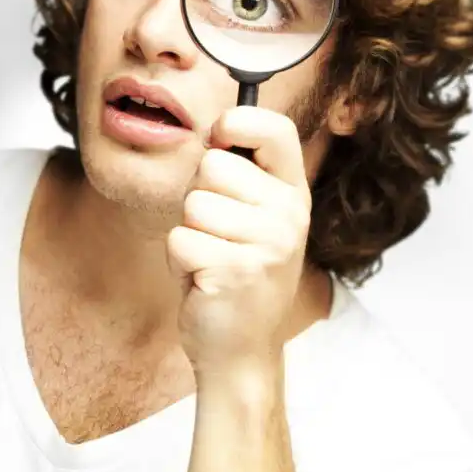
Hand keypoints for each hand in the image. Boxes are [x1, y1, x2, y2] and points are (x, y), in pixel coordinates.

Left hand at [167, 106, 311, 377]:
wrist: (240, 349)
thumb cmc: (235, 276)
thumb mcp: (252, 220)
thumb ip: (241, 177)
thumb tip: (214, 129)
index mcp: (294, 195)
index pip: (277, 129)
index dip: (238, 121)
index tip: (220, 136)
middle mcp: (290, 215)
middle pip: (212, 165)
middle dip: (197, 198)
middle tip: (215, 235)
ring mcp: (267, 244)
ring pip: (191, 204)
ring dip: (188, 234)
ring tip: (209, 260)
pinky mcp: (236, 270)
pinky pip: (178, 239)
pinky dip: (177, 262)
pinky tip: (202, 280)